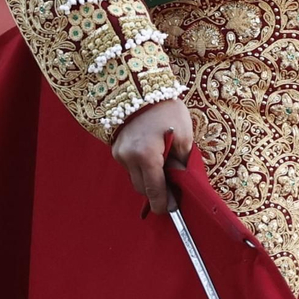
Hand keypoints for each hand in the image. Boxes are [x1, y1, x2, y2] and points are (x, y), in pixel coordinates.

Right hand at [110, 98, 193, 213]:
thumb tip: (180, 183)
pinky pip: (129, 167)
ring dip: (148, 180)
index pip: (154, 189)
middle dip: (156, 193)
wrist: (141, 88)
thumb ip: (181, 162)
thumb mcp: (183, 135)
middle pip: (142, 187)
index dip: (162, 203)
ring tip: (164, 172)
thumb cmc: (167, 110)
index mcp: (146, 156)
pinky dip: (141, 169)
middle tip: (172, 193)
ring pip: (134, 178)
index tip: (170, 211)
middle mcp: (128, 157)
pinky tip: (152, 160)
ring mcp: (119, 153)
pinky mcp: (115, 148)